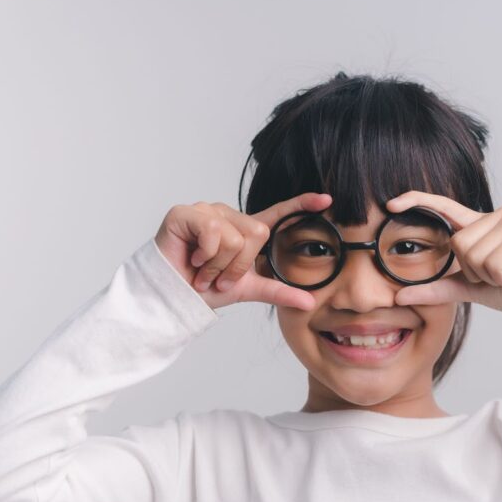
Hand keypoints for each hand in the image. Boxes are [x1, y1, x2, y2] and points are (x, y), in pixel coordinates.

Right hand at [154, 192, 332, 310]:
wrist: (173, 298)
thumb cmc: (205, 289)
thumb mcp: (248, 289)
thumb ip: (278, 291)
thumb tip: (310, 302)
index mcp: (244, 230)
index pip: (277, 213)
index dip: (301, 204)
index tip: (327, 199)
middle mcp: (227, 215)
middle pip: (257, 233)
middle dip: (240, 264)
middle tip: (219, 277)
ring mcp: (207, 211)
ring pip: (235, 236)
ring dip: (220, 265)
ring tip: (203, 271)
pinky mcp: (186, 213)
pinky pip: (212, 231)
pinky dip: (205, 255)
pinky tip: (192, 260)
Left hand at [385, 191, 501, 321]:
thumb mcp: (467, 288)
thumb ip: (435, 289)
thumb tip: (399, 297)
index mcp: (481, 224)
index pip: (444, 206)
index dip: (418, 201)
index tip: (391, 204)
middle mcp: (498, 215)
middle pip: (458, 244)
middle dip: (473, 270)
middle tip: (497, 273)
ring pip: (475, 255)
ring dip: (490, 275)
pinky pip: (495, 262)